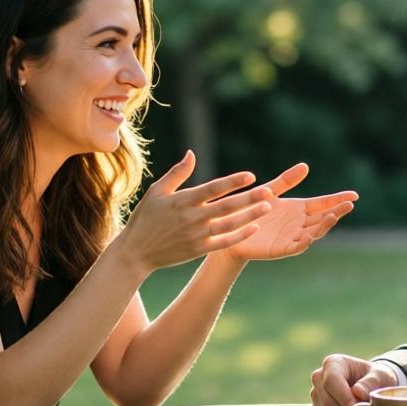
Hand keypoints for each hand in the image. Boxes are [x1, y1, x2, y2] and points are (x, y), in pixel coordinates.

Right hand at [114, 151, 273, 275]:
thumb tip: (192, 154)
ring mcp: (197, 235)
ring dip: (251, 215)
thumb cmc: (146, 217)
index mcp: (183, 200)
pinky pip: (224, 242)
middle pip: (227, 206)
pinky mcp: (199, 250)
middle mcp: (192, 217)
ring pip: (230, 224)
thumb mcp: (157, 191)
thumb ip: (177, 173)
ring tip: (268, 206)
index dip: (233, 182)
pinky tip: (254, 227)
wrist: (136, 251)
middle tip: (270, 191)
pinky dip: (240, 235)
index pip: (213, 188)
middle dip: (249, 198)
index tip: (250, 176)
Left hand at [222, 163, 357, 261]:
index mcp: (299, 209)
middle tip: (349, 204)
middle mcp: (299, 223)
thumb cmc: (249, 209)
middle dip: (337, 211)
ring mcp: (292, 236)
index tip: (354, 195)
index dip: (338, 200)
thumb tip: (305, 166)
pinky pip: (297, 246)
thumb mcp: (270, 191)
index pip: (324, 203)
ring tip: (334, 216)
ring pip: (314, 231)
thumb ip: (287, 181)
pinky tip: (312, 234)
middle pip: (323, 217)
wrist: (229, 228)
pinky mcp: (281, 249)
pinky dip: (305, 241)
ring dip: (325, 225)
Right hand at [310, 353, 397, 405]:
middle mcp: (319, 378)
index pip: (331, 382)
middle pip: (327, 402)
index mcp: (333, 363)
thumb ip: (371, 382)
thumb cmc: (376, 379)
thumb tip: (358, 392)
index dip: (345, 398)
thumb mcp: (381, 376)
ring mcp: (316, 396)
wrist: (371, 388)